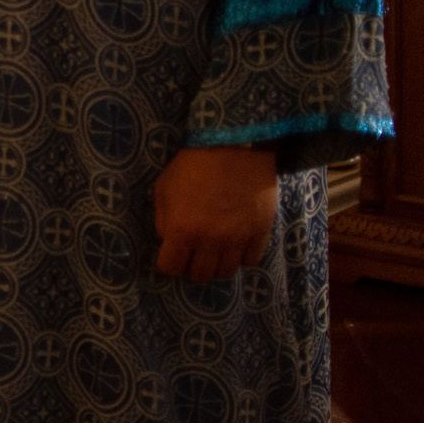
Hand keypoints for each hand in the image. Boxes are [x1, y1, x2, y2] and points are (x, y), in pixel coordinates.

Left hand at [151, 146, 278, 282]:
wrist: (233, 147)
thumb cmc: (193, 165)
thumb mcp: (164, 188)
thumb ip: (163, 220)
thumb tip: (168, 241)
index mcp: (182, 230)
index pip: (171, 268)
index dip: (168, 265)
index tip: (171, 257)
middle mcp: (210, 241)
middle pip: (199, 275)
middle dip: (191, 267)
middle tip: (192, 254)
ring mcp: (237, 239)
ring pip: (225, 272)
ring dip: (216, 264)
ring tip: (213, 251)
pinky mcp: (260, 233)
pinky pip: (250, 261)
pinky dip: (241, 256)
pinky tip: (235, 243)